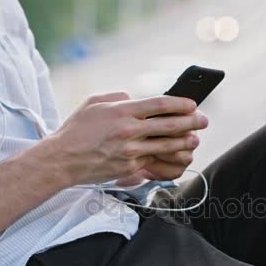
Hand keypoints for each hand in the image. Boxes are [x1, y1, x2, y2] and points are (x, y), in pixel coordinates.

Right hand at [44, 92, 208, 185]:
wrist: (62, 160)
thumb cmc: (76, 130)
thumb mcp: (94, 103)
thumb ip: (119, 98)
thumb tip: (137, 100)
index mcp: (122, 112)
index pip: (159, 104)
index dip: (180, 103)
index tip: (192, 103)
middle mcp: (129, 131)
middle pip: (169, 125)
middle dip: (191, 122)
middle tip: (204, 120)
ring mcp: (130, 151)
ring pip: (167, 146)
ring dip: (185, 142)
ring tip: (195, 139)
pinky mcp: (130, 167)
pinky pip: (155, 162)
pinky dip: (170, 160)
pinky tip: (180, 157)